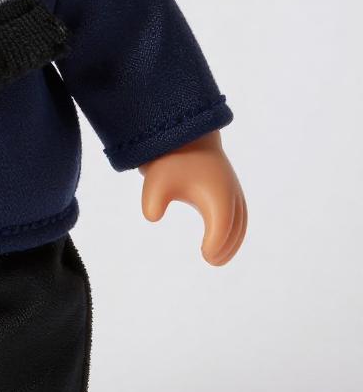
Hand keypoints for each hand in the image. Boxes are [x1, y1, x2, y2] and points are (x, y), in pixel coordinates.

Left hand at [139, 130, 246, 265]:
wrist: (183, 132)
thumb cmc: (170, 160)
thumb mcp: (156, 180)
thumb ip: (151, 201)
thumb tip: (152, 217)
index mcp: (218, 193)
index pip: (222, 226)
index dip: (216, 243)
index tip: (206, 256)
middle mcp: (231, 192)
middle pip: (236, 226)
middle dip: (226, 245)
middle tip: (212, 259)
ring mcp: (233, 188)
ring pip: (240, 220)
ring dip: (232, 239)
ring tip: (217, 255)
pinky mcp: (230, 186)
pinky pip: (239, 213)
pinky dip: (234, 228)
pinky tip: (221, 237)